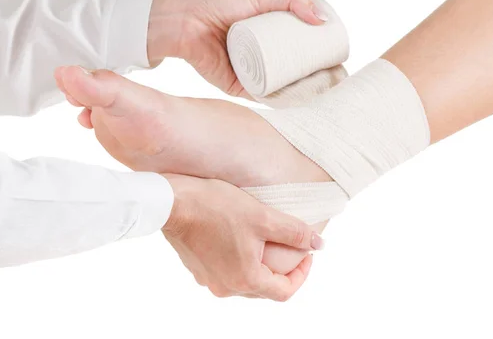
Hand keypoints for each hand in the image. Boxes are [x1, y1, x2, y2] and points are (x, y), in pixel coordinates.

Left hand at [147, 0, 327, 97]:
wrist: (182, 22)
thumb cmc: (217, 3)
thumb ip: (291, 0)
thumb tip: (321, 21)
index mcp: (268, 32)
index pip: (300, 43)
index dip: (320, 49)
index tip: (339, 55)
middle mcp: (262, 54)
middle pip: (295, 66)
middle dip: (316, 73)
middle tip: (336, 77)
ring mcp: (252, 71)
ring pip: (282, 83)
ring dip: (302, 89)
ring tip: (324, 91)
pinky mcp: (239, 86)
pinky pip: (263, 96)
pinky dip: (280, 101)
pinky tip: (300, 103)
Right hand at [161, 173, 322, 300]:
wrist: (172, 202)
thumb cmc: (216, 208)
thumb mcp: (263, 217)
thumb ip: (294, 233)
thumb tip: (319, 244)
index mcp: (246, 279)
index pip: (285, 291)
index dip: (302, 274)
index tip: (307, 254)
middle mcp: (226, 287)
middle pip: (264, 287)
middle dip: (281, 270)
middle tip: (290, 247)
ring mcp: (208, 279)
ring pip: (244, 279)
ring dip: (259, 265)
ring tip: (264, 240)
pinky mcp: (196, 268)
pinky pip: (225, 270)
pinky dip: (238, 259)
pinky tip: (238, 237)